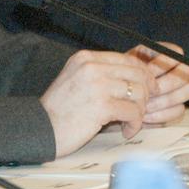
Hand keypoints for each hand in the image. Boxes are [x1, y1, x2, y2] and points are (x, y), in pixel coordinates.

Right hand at [40, 50, 155, 157]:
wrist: (41, 128)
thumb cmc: (60, 109)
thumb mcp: (76, 79)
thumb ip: (101, 73)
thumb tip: (137, 76)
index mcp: (85, 58)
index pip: (128, 59)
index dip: (143, 75)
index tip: (148, 89)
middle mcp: (91, 67)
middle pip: (138, 74)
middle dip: (146, 93)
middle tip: (141, 108)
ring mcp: (97, 85)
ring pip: (139, 92)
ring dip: (139, 111)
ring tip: (130, 121)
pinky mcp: (102, 106)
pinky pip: (133, 112)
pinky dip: (134, 124)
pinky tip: (126, 131)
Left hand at [128, 43, 188, 124]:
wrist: (117, 99)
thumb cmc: (121, 79)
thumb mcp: (124, 67)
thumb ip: (138, 64)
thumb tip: (150, 73)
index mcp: (164, 54)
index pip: (176, 52)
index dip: (164, 62)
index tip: (148, 71)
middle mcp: (178, 70)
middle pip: (187, 71)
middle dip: (166, 83)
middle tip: (148, 91)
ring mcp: (181, 89)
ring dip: (164, 99)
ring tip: (144, 104)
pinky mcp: (178, 108)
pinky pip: (180, 109)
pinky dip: (161, 114)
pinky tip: (145, 115)